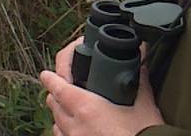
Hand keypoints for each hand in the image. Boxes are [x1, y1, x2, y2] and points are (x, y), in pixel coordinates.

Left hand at [39, 37, 164, 135]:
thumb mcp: (144, 106)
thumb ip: (140, 80)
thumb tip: (140, 62)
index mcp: (86, 108)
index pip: (57, 86)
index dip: (49, 78)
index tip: (46, 74)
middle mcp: (74, 127)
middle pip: (52, 104)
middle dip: (56, 93)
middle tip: (64, 87)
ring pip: (56, 123)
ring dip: (60, 114)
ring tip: (71, 109)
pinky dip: (65, 132)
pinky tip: (78, 130)